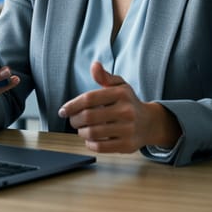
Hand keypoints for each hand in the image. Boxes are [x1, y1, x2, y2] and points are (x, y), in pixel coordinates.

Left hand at [57, 62, 177, 152]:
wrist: (149, 123)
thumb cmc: (128, 103)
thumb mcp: (119, 86)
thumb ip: (104, 77)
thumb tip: (94, 65)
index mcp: (121, 94)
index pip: (89, 98)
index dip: (72, 105)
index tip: (63, 111)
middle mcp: (126, 111)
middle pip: (88, 117)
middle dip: (74, 120)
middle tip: (73, 121)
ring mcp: (128, 129)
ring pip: (92, 133)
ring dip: (81, 132)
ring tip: (82, 129)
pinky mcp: (127, 145)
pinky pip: (100, 147)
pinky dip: (90, 144)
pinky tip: (90, 139)